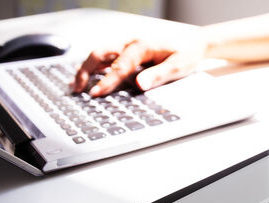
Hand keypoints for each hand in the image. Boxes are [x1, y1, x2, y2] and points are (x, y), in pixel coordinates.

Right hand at [71, 35, 207, 96]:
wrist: (192, 43)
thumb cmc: (185, 53)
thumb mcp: (177, 66)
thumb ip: (158, 75)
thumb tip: (139, 85)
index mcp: (141, 46)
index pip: (119, 66)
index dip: (106, 81)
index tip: (96, 94)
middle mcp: (130, 43)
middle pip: (100, 53)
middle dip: (85, 71)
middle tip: (77, 89)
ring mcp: (127, 46)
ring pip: (99, 54)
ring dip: (86, 69)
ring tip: (76, 86)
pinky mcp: (127, 52)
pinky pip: (106, 58)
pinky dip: (94, 67)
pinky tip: (87, 78)